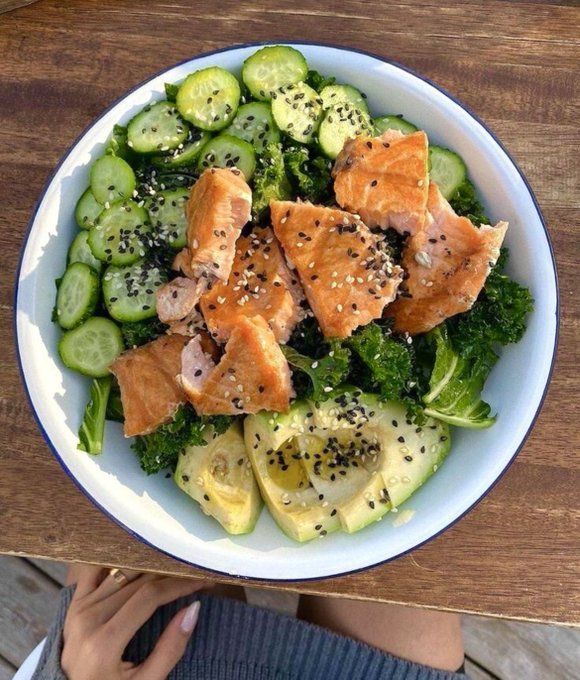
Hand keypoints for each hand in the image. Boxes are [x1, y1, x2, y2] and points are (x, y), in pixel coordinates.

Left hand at [61, 566, 210, 679]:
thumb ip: (170, 649)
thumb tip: (194, 609)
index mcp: (104, 643)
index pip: (150, 596)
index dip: (179, 584)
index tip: (201, 581)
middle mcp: (88, 619)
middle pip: (138, 581)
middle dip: (171, 575)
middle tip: (194, 575)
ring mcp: (78, 609)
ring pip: (121, 571)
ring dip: (150, 567)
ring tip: (173, 570)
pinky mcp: (73, 605)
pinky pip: (96, 571)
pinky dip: (118, 563)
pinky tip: (138, 564)